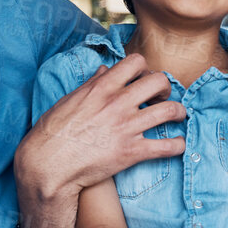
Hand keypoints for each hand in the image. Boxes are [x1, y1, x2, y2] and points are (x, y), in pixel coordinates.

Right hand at [16, 55, 185, 227]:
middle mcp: (118, 103)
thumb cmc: (53, 131)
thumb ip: (92, 84)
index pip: (137, 62)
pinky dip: (179, 145)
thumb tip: (105, 71)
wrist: (48, 165)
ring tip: (177, 116)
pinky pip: (168, 146)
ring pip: (171, 110)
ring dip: (179, 112)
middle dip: (166, 88)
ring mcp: (128, 127)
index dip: (145, 69)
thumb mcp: (70, 100)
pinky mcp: (133, 152)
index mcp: (102, 88)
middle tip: (162, 97)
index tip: (143, 80)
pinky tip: (178, 144)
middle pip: (160, 81)